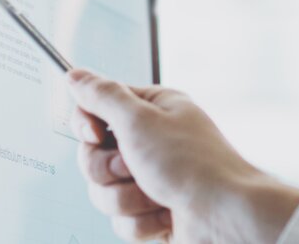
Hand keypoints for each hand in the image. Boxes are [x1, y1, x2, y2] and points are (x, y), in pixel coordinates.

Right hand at [70, 69, 298, 242]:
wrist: (223, 216)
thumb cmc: (192, 165)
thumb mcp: (139, 120)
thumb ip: (102, 96)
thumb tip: (75, 75)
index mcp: (152, 111)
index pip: (95, 109)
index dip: (86, 126)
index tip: (95, 135)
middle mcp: (151, 142)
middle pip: (92, 156)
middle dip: (108, 170)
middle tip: (133, 168)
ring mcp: (152, 179)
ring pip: (103, 192)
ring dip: (126, 199)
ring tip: (156, 196)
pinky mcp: (153, 212)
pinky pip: (122, 221)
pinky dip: (141, 223)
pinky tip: (165, 217)